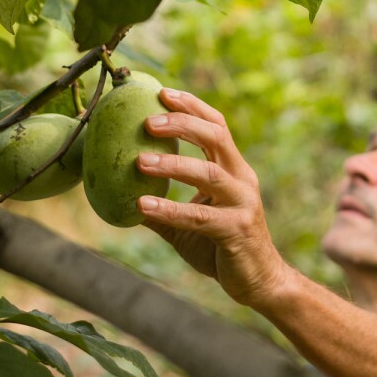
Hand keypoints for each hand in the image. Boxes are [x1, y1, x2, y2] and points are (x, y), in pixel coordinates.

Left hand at [136, 88, 291, 308]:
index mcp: (234, 170)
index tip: (162, 92)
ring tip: (140, 161)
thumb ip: (162, 207)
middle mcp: (242, 179)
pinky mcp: (236, 230)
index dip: (192, 106)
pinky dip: (170, 209)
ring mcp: (242, 203)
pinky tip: (142, 206)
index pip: (217, 126)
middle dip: (183, 124)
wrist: (259, 283)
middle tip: (148, 121)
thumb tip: (118, 197)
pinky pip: (200, 216)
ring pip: (209, 173)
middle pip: (216, 137)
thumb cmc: (222, 248)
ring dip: (173, 164)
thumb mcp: (189, 223)